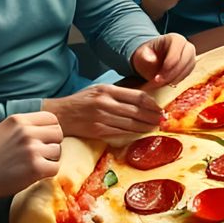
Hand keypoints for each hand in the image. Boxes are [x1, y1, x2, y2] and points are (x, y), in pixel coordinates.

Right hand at [0, 111, 62, 205]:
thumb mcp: (0, 131)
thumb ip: (20, 126)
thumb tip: (41, 125)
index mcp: (17, 120)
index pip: (51, 118)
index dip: (50, 129)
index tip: (45, 139)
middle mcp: (26, 132)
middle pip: (58, 133)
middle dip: (53, 143)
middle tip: (42, 153)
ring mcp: (32, 149)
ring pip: (57, 151)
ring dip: (49, 159)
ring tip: (34, 164)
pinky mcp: (36, 167)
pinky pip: (55, 167)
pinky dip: (48, 172)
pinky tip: (35, 174)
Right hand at [43, 82, 164, 138]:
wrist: (61, 115)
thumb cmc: (81, 101)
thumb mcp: (99, 89)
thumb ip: (118, 92)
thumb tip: (142, 97)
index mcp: (107, 90)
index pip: (137, 96)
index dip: (152, 104)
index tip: (160, 108)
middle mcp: (105, 103)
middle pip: (136, 111)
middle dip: (152, 116)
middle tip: (162, 119)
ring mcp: (101, 118)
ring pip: (130, 123)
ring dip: (146, 126)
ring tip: (155, 127)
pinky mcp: (98, 131)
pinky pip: (120, 132)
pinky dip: (133, 133)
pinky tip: (141, 133)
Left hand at [132, 33, 195, 85]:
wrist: (152, 59)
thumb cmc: (147, 55)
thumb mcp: (141, 55)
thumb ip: (144, 56)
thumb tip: (152, 59)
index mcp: (174, 39)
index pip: (175, 55)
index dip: (167, 68)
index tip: (157, 78)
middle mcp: (185, 45)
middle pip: (185, 61)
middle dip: (173, 74)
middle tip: (161, 82)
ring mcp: (190, 54)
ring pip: (188, 68)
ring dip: (176, 78)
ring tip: (163, 82)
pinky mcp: (191, 63)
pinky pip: (188, 73)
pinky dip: (179, 79)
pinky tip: (169, 81)